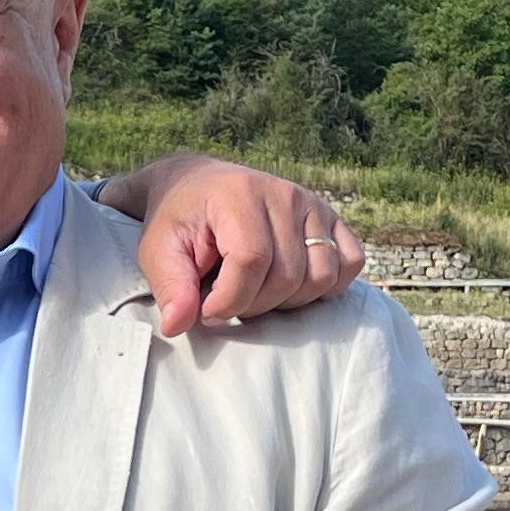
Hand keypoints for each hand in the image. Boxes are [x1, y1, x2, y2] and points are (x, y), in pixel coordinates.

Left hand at [108, 154, 364, 336]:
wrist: (197, 185)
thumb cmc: (177, 221)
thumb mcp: (158, 251)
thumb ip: (169, 287)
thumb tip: (178, 325)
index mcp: (240, 194)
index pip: (252, 261)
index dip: (229, 300)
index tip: (206, 311)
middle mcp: (284, 194)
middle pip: (288, 276)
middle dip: (253, 305)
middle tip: (226, 300)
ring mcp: (313, 205)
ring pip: (321, 277)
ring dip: (288, 301)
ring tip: (255, 292)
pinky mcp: (330, 217)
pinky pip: (351, 261)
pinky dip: (327, 285)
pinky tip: (292, 286)